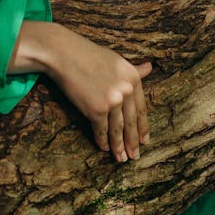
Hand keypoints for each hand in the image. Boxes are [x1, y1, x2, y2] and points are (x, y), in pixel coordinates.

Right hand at [10, 21, 150, 162]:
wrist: (65, 54)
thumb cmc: (89, 55)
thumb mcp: (116, 60)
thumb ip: (134, 70)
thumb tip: (150, 68)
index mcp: (134, 78)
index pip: (141, 109)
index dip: (142, 127)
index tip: (144, 141)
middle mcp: (126, 91)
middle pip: (131, 123)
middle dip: (133, 142)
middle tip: (135, 157)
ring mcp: (112, 101)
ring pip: (117, 130)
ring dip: (119, 147)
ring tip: (122, 159)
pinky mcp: (96, 110)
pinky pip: (101, 130)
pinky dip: (102, 141)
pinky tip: (105, 149)